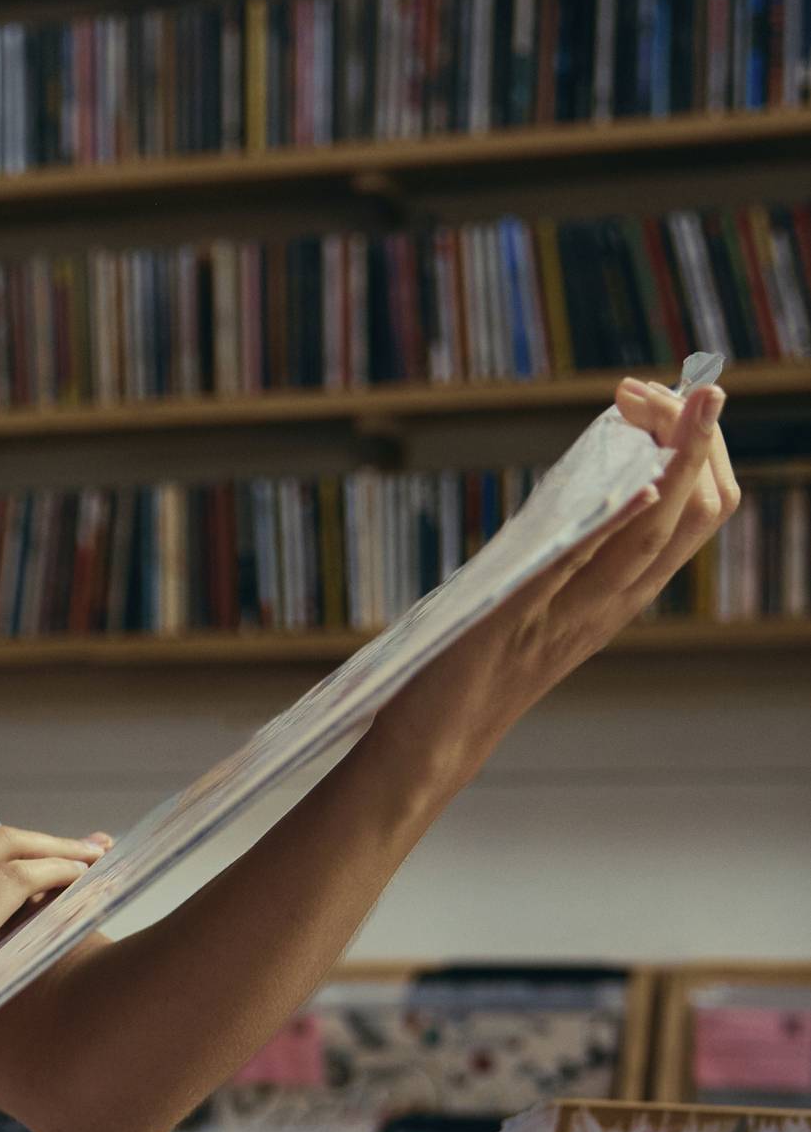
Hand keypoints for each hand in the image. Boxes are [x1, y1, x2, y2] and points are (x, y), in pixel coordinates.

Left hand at [369, 375, 738, 800]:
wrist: (433, 745)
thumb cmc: (478, 667)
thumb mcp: (540, 598)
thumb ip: (566, 550)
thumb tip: (586, 484)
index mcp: (617, 598)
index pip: (697, 516)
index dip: (698, 452)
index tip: (669, 401)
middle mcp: (608, 606)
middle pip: (692, 516)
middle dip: (696, 440)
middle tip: (666, 387)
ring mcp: (567, 616)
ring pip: (649, 538)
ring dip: (676, 463)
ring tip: (697, 400)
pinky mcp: (512, 621)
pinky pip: (573, 569)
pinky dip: (610, 524)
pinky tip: (636, 484)